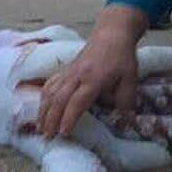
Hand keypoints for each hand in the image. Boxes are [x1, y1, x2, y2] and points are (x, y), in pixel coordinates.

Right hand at [38, 4, 148, 138]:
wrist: (111, 35)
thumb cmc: (121, 58)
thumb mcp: (130, 79)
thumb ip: (126, 101)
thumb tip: (126, 122)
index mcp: (94, 79)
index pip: (78, 101)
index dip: (69, 118)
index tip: (64, 133)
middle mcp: (77, 76)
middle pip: (59, 100)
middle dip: (51, 120)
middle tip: (47, 137)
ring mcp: (68, 73)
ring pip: (50, 93)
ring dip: (43, 112)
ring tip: (40, 128)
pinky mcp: (64, 71)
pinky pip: (49, 85)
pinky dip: (43, 99)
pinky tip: (41, 110)